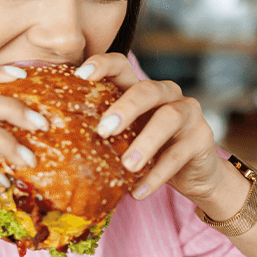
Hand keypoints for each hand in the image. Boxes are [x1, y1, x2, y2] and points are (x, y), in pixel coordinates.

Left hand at [73, 53, 226, 200]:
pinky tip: (138, 191)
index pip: (121, 65)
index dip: (102, 65)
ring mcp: (188, 113)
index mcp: (140, 88)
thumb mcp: (124, 137)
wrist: (193, 174)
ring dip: (145, 143)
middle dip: (124, 108)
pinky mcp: (202, 138)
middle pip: (146, 90)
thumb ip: (102, 129)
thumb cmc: (147, 150)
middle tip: (103, 130)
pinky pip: (178, 155)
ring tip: (127, 166)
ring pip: (168, 118)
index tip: (80, 75)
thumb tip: (53, 137)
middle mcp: (166, 93)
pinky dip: (157, 175)